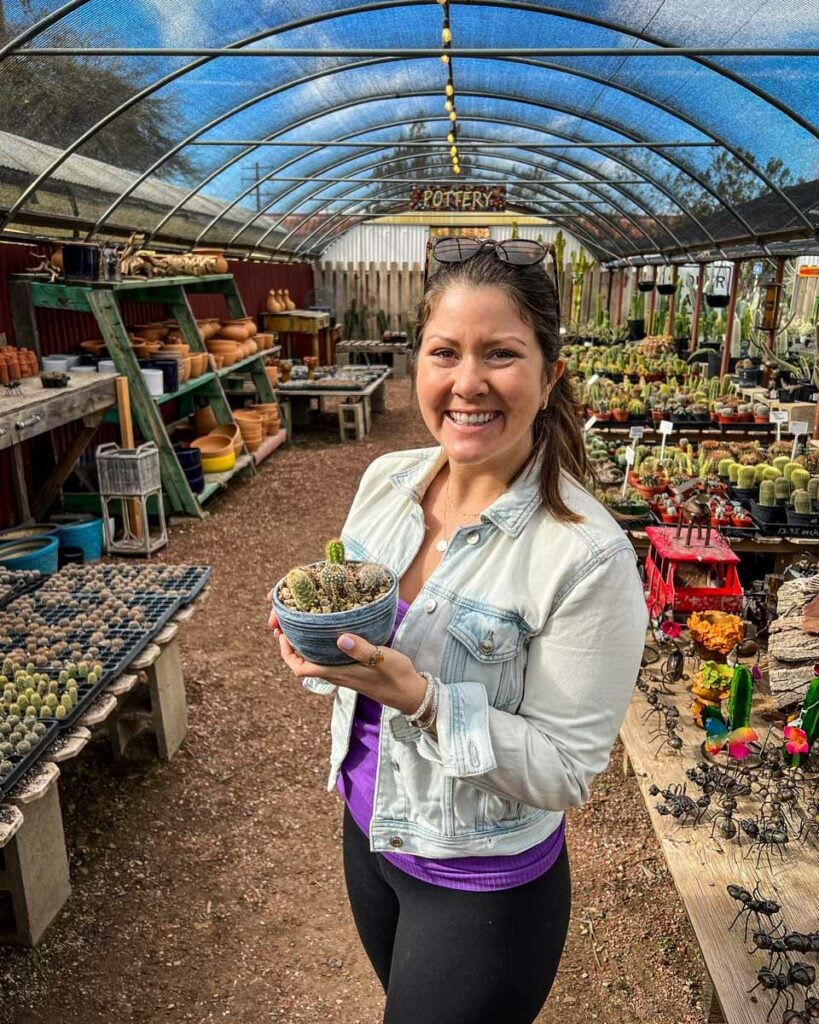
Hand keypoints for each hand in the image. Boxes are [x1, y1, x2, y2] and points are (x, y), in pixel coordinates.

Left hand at [267, 607, 426, 714]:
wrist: (411, 694)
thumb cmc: (397, 677)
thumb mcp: (381, 659)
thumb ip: (361, 649)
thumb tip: (340, 638)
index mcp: (338, 673)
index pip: (301, 668)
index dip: (287, 653)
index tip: (282, 634)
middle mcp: (336, 675)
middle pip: (302, 664)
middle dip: (290, 646)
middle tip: (286, 623)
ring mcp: (344, 674)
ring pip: (313, 662)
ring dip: (303, 646)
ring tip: (301, 625)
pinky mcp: (351, 671)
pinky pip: (326, 660)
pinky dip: (318, 647)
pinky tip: (326, 633)